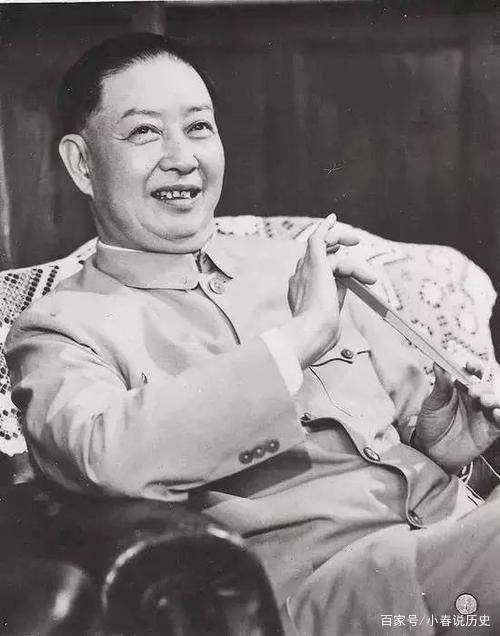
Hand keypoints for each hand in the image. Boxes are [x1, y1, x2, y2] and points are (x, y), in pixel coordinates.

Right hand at [281, 214, 376, 368]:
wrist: (313, 331)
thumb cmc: (320, 334)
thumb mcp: (328, 320)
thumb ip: (333, 307)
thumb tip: (343, 301)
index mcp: (298, 293)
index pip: (310, 272)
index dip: (324, 264)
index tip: (335, 265)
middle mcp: (298, 278)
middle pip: (314, 255)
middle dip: (333, 248)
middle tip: (351, 244)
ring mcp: (304, 270)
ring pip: (324, 250)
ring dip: (346, 253)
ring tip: (364, 263)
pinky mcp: (315, 263)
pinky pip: (318, 239)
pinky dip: (325, 228)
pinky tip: (332, 219)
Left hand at [414, 361, 499, 470]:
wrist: (430, 451)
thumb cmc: (430, 424)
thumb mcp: (432, 404)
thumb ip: (439, 386)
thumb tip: (438, 364)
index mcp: (461, 389)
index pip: (471, 373)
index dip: (473, 367)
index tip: (470, 366)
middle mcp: (475, 399)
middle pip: (486, 387)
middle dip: (482, 387)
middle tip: (473, 391)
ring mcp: (483, 415)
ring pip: (496, 402)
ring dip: (494, 399)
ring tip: (485, 401)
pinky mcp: (490, 431)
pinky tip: (497, 413)